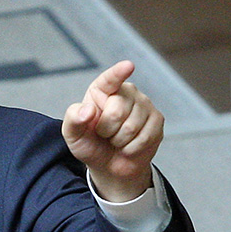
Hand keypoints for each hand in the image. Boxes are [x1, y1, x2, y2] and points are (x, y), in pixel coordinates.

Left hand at [62, 60, 163, 201]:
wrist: (109, 165)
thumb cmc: (91, 144)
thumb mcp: (73, 134)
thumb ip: (73, 119)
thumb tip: (87, 110)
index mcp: (102, 89)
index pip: (110, 79)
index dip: (119, 73)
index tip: (128, 66)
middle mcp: (126, 92)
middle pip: (117, 111)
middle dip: (107, 130)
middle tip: (105, 134)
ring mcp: (144, 104)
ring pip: (131, 126)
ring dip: (120, 141)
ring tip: (117, 139)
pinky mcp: (157, 119)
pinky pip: (144, 137)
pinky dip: (132, 148)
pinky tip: (129, 146)